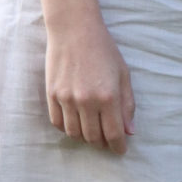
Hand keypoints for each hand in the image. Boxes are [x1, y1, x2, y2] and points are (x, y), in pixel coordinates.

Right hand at [45, 14, 134, 152]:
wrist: (74, 30)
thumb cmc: (104, 50)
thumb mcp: (123, 75)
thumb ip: (127, 105)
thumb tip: (129, 131)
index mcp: (108, 96)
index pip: (113, 134)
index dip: (118, 147)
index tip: (120, 150)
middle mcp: (86, 101)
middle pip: (93, 137)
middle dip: (102, 143)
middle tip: (107, 141)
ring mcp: (66, 98)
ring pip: (75, 133)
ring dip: (85, 138)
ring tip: (92, 133)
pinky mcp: (52, 95)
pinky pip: (58, 123)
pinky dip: (68, 129)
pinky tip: (76, 124)